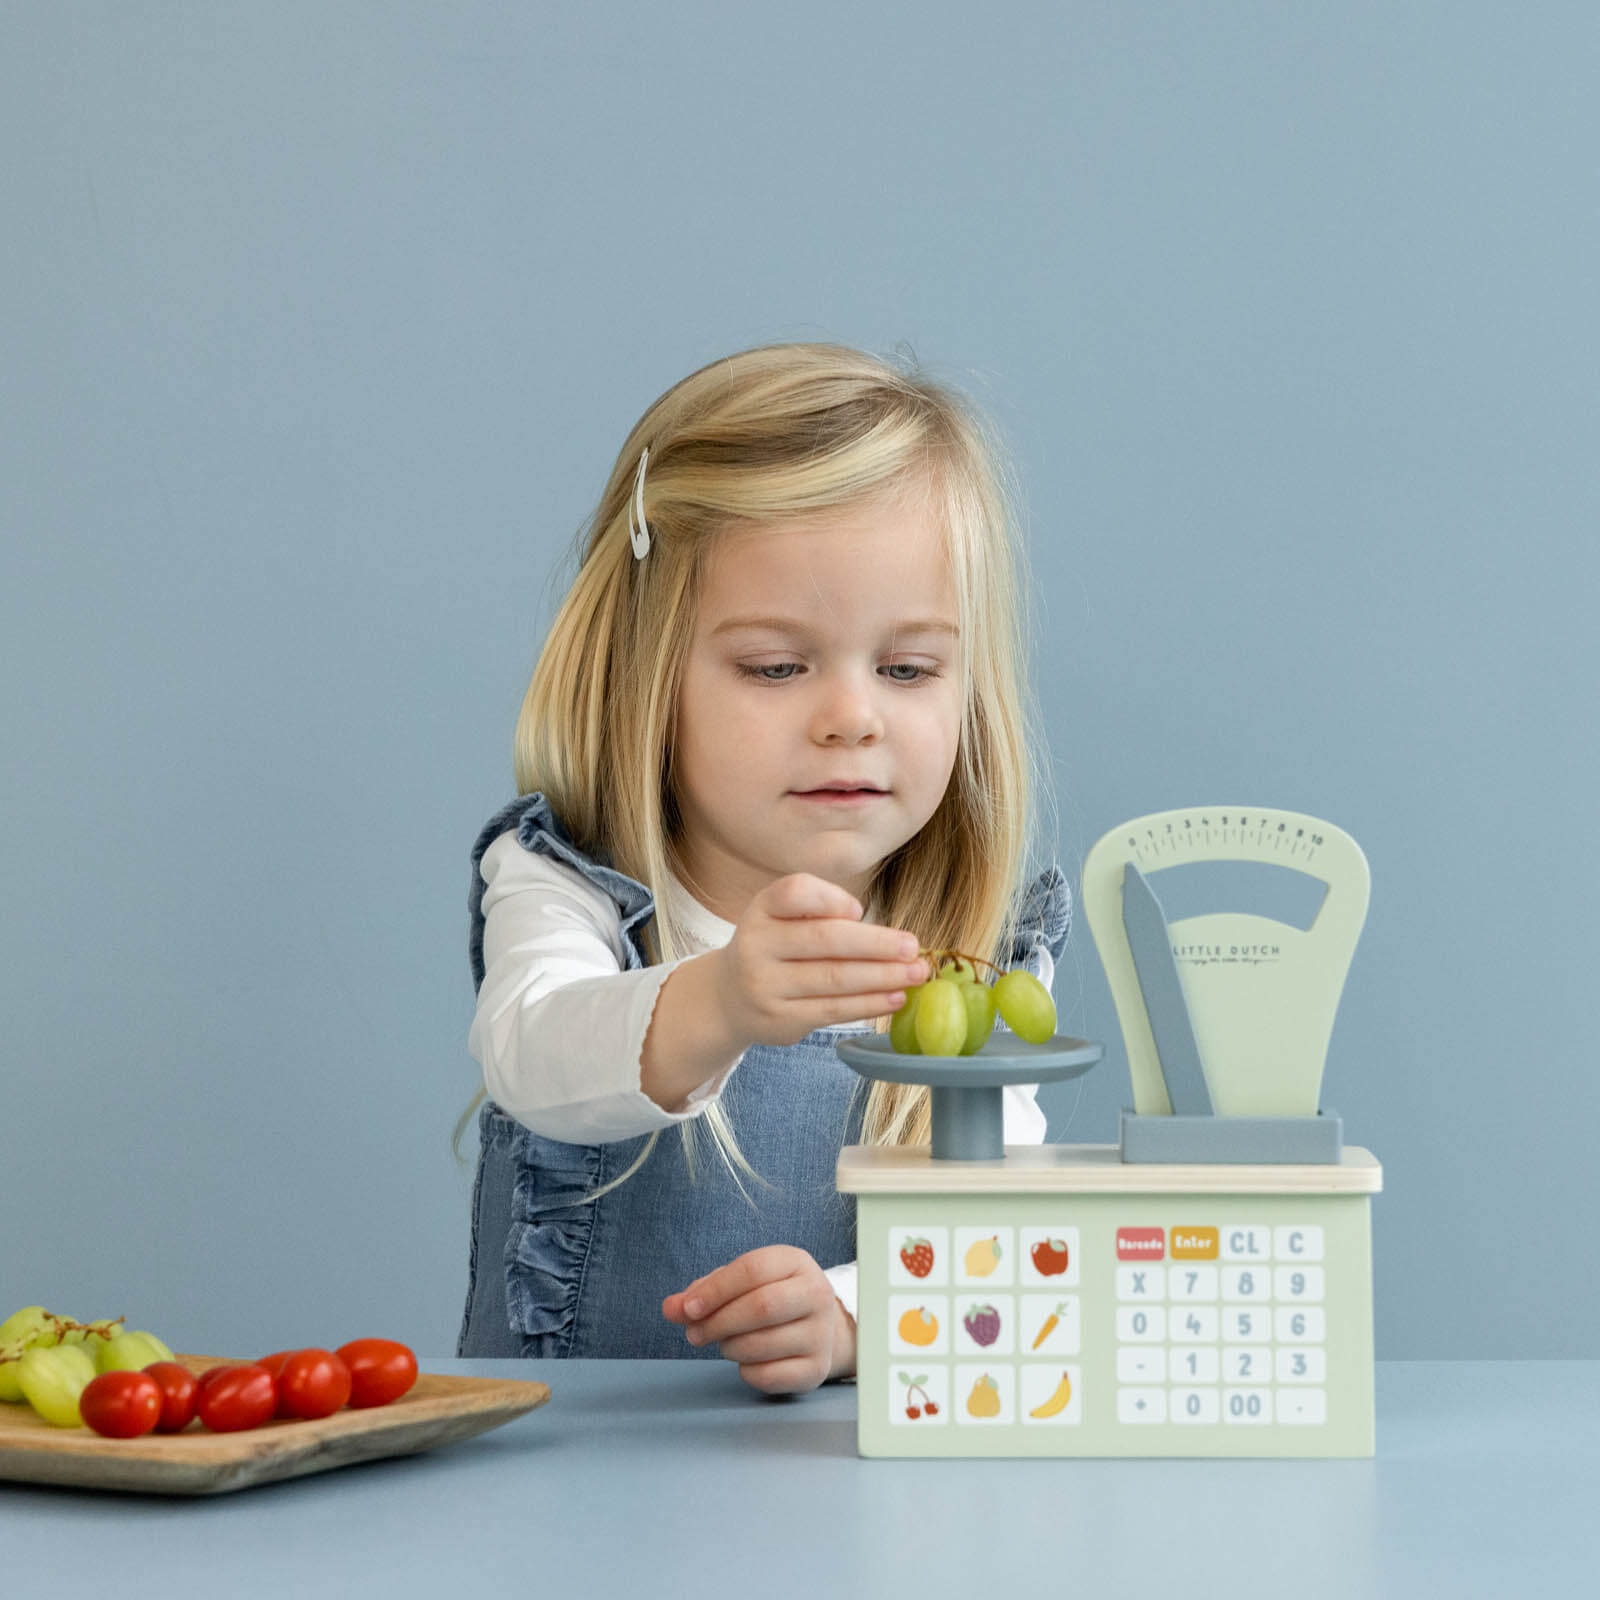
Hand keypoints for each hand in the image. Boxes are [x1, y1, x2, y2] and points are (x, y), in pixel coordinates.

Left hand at [661, 1245, 855, 1394]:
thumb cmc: (768, 1298)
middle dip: (718, 1322)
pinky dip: (745, 1371)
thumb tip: (671, 1308)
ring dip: (729, 1347)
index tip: (687, 1309)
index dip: (715, 1290)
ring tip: (725, 1343)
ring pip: (762, 1344)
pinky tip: (746, 1361)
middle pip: (762, 1306)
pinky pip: (768, 1375)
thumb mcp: (738, 1284)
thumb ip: (702, 1293)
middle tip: (693, 1334)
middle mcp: (817, 1294)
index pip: (753, 1269)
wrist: (816, 1328)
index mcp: (797, 1262)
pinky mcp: (817, 1369)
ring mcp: (821, 1333)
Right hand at [714, 873, 928, 1048]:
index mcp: (762, 909)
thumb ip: (822, 912)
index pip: (795, 892)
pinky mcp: (781, 1020)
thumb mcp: (784, 917)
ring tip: (916, 974)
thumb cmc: (777, 947)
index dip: (831, 899)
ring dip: (883, 977)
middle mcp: (757, 945)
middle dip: (877, 943)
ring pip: (835, 979)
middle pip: (825, 939)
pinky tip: (896, 997)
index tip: (859, 910)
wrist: (731, 998)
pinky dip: (870, 1004)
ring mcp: (766, 986)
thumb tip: (878, 934)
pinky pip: (834, 1010)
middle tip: (913, 947)